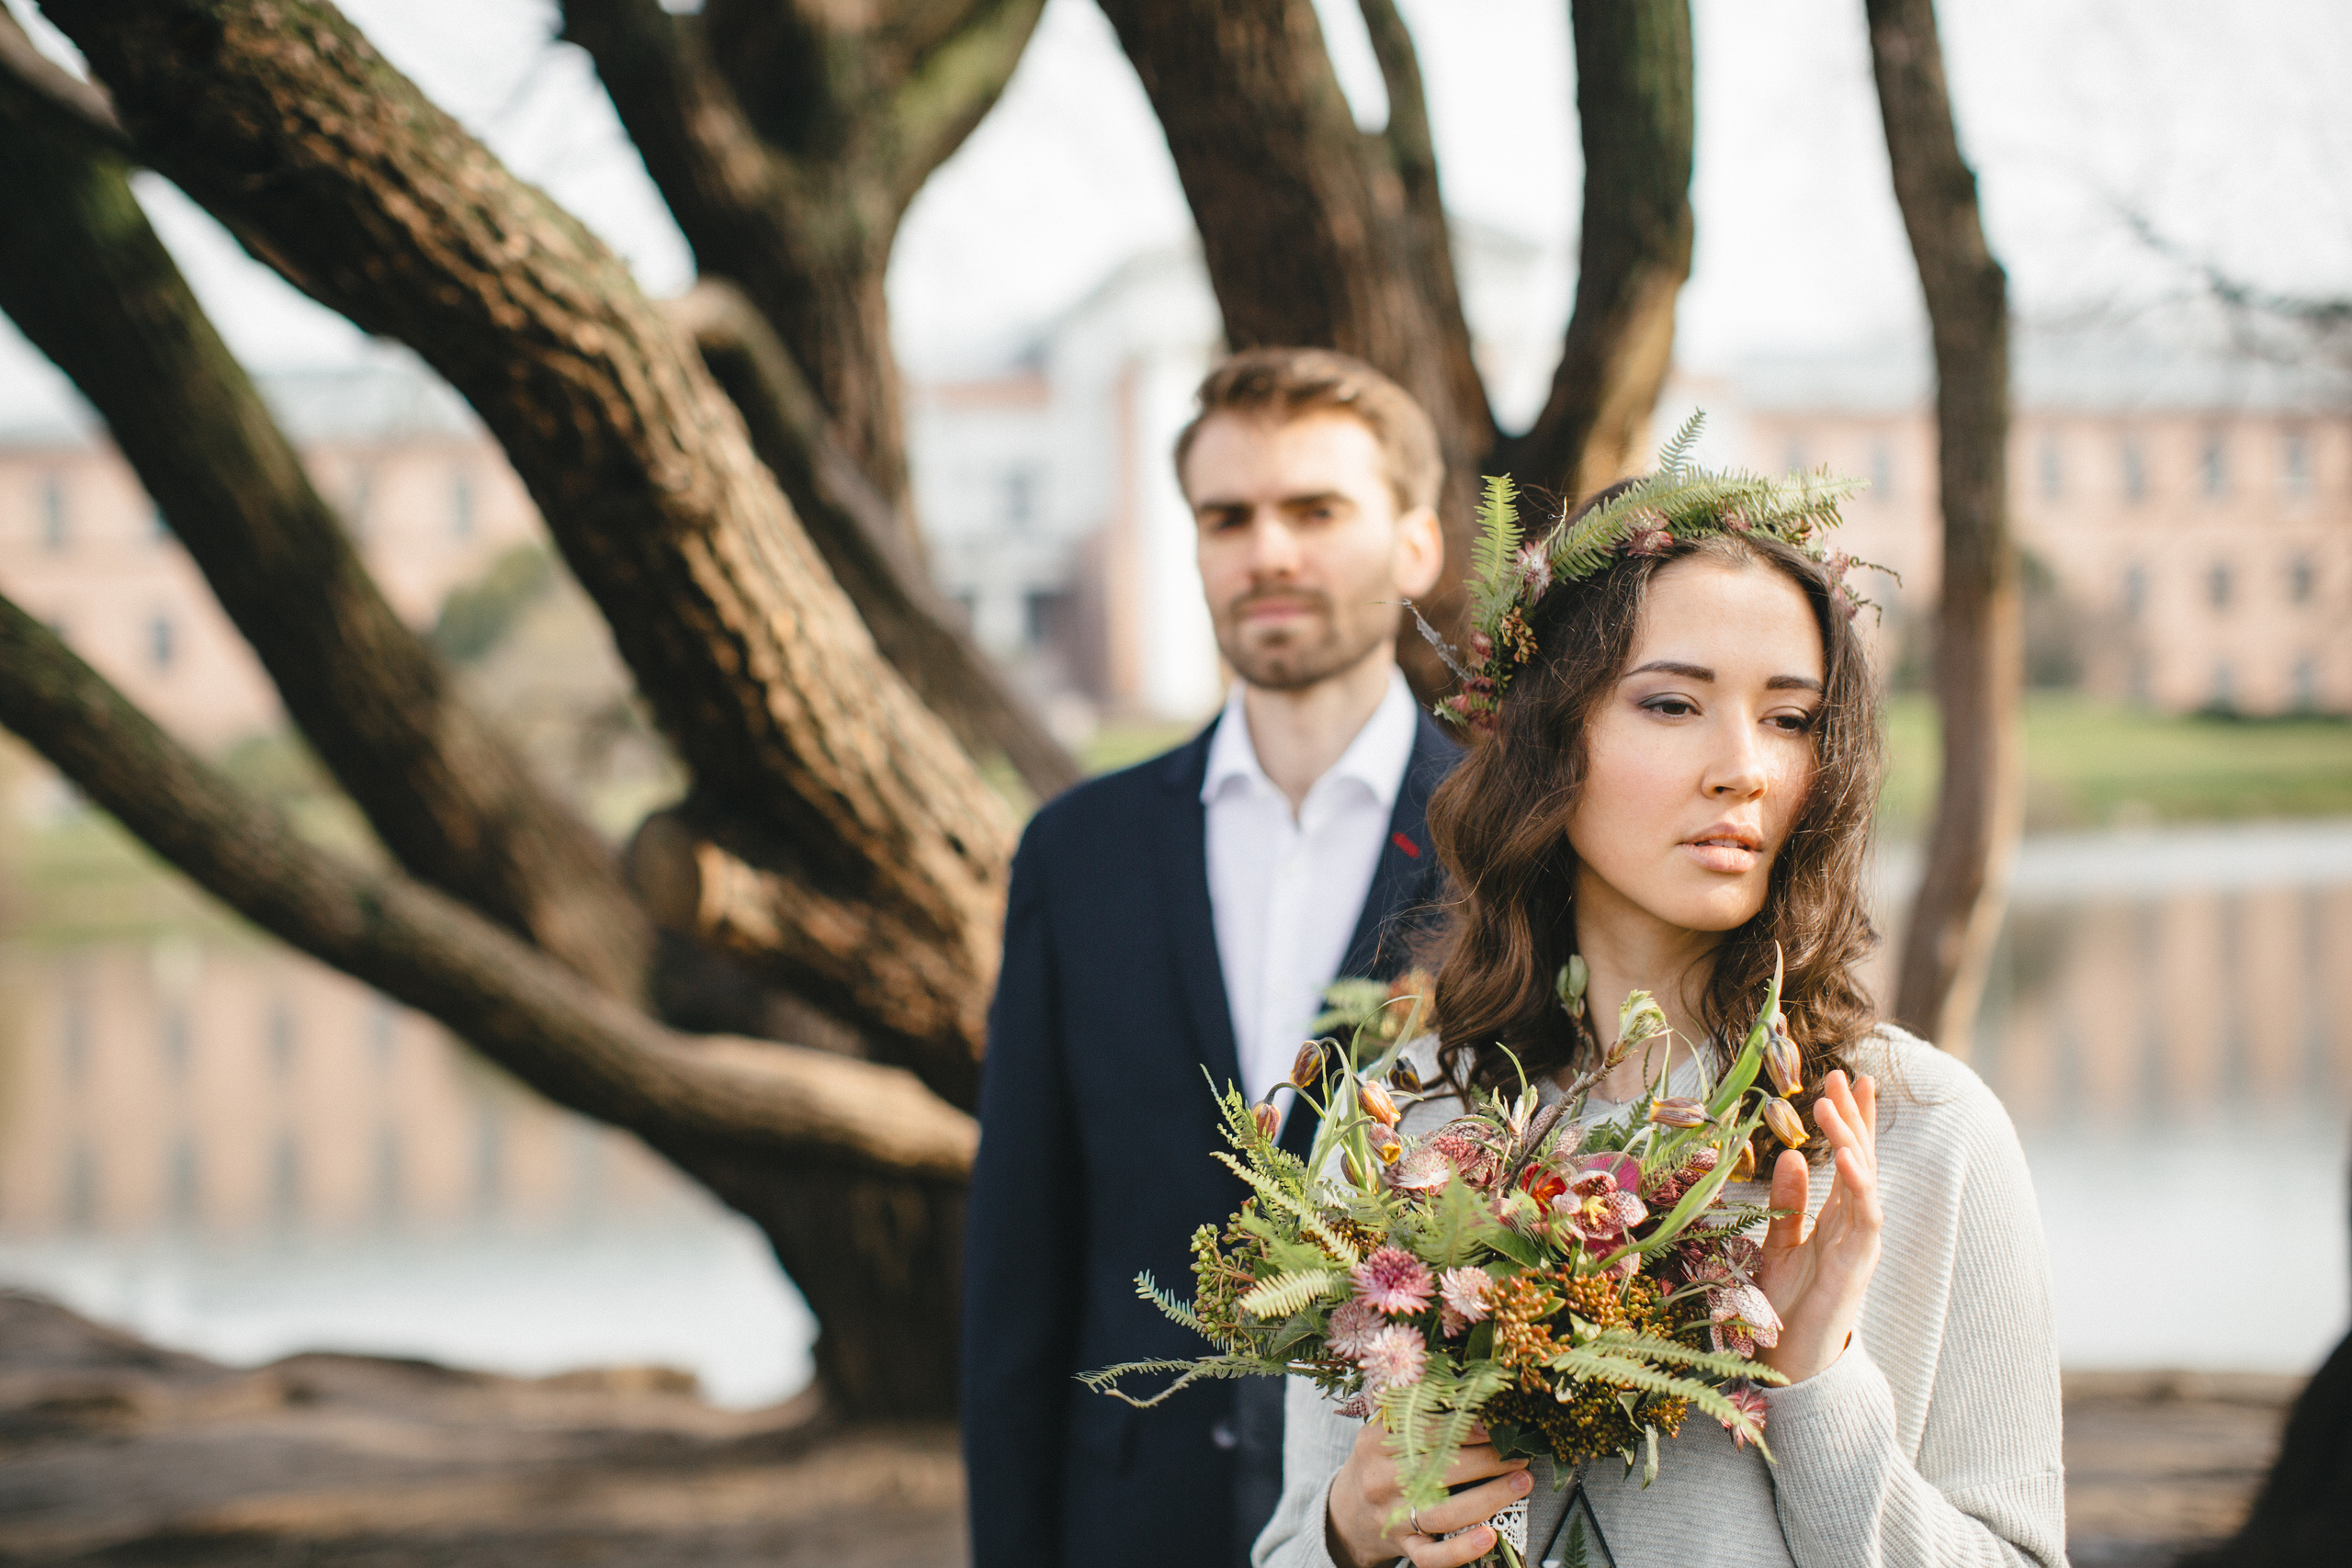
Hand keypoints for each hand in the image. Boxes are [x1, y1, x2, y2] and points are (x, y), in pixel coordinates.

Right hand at [1326, 1419, 1531, 1567]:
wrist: (1346, 1513)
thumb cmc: (1376, 1465)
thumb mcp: (1381, 1432)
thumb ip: (1414, 1414)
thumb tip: (1467, 1397)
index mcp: (1377, 1444)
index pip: (1426, 1433)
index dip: (1465, 1429)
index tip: (1494, 1425)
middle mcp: (1382, 1480)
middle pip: (1442, 1470)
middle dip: (1489, 1460)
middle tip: (1519, 1453)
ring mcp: (1393, 1517)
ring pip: (1445, 1512)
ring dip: (1490, 1497)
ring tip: (1521, 1482)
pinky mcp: (1403, 1546)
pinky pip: (1432, 1556)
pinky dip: (1461, 1551)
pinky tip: (1489, 1537)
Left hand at [1755, 1070, 1881, 1384]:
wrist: (1792, 1359)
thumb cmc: (1787, 1306)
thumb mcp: (1779, 1243)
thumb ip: (1787, 1202)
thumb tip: (1789, 1156)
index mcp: (1836, 1217)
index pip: (1847, 1158)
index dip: (1849, 1120)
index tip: (1845, 1082)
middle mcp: (1855, 1224)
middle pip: (1859, 1158)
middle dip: (1854, 1117)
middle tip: (1844, 1075)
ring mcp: (1862, 1242)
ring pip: (1863, 1178)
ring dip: (1850, 1138)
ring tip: (1834, 1103)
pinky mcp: (1859, 1262)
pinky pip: (1864, 1214)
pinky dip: (1858, 1181)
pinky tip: (1846, 1154)